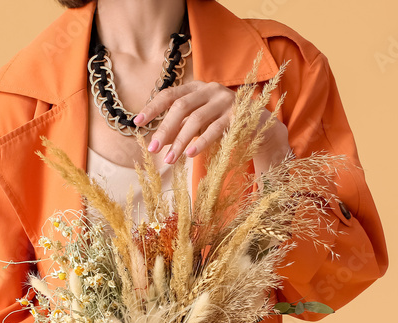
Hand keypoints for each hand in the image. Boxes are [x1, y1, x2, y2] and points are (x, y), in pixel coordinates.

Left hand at [132, 80, 291, 170]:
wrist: (259, 126)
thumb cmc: (223, 124)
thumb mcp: (199, 123)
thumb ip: (180, 127)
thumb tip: (158, 140)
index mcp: (197, 87)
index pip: (170, 94)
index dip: (153, 107)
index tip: (138, 122)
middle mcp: (210, 89)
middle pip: (181, 107)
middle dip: (164, 129)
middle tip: (153, 148)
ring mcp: (225, 101)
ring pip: (196, 119)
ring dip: (180, 141)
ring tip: (169, 160)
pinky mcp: (238, 115)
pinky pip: (215, 129)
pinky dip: (202, 142)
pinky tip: (191, 155)